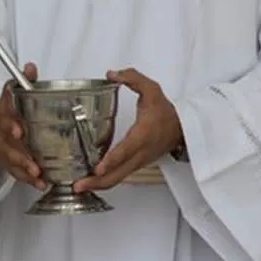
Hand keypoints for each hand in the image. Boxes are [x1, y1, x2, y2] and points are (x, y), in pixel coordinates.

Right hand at [0, 62, 47, 190]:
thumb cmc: (4, 108)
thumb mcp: (12, 91)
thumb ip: (22, 82)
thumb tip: (31, 67)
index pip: (1, 117)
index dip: (9, 124)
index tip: (19, 130)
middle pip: (5, 146)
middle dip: (19, 156)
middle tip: (33, 164)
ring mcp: (0, 148)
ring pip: (9, 161)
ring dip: (24, 170)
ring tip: (39, 176)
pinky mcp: (5, 160)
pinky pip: (13, 171)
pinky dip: (26, 178)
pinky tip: (40, 183)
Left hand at [72, 68, 183, 193]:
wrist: (183, 128)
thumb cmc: (165, 110)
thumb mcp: (152, 89)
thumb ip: (133, 78)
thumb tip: (111, 74)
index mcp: (143, 134)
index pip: (126, 150)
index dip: (112, 160)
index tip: (98, 168)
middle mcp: (140, 153)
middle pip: (119, 174)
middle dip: (98, 182)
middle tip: (78, 186)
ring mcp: (138, 162)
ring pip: (118, 178)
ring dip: (99, 184)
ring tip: (78, 187)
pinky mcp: (136, 165)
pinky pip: (119, 176)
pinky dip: (105, 181)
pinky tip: (90, 181)